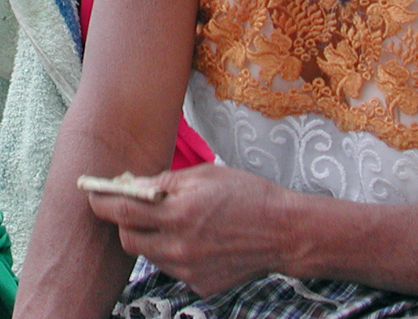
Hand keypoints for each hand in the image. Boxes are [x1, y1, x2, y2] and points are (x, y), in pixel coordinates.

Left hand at [85, 163, 291, 296]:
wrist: (282, 232)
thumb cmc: (247, 194)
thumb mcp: (207, 174)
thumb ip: (167, 182)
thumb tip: (134, 186)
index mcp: (180, 212)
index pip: (123, 211)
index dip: (103, 202)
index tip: (92, 193)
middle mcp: (178, 246)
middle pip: (128, 239)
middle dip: (124, 222)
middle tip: (132, 207)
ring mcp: (187, 271)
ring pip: (149, 255)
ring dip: (150, 237)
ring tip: (173, 220)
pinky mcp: (197, 286)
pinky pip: (171, 268)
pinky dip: (173, 252)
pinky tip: (195, 238)